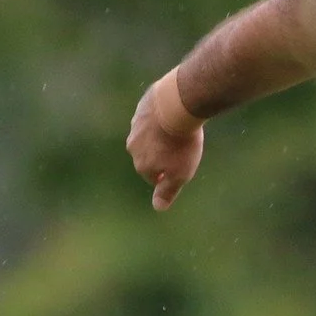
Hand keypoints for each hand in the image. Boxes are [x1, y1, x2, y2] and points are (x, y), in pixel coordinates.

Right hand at [127, 71, 204, 210]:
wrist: (176, 107)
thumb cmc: (181, 144)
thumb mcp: (180, 174)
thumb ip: (167, 191)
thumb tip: (158, 208)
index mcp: (141, 165)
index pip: (153, 177)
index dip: (169, 174)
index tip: (182, 167)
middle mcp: (132, 147)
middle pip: (148, 156)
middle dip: (163, 156)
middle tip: (182, 149)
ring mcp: (135, 127)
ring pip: (148, 137)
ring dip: (160, 137)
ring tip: (179, 133)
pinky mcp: (141, 109)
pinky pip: (150, 119)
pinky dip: (160, 121)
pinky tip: (173, 117)